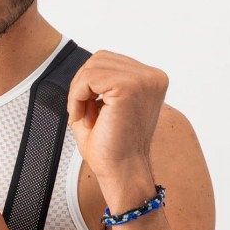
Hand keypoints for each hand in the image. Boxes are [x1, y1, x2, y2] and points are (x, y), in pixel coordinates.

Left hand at [66, 50, 168, 180]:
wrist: (122, 172)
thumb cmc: (112, 148)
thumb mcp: (104, 108)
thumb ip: (97, 85)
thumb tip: (83, 69)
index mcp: (150, 81)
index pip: (109, 62)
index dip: (88, 83)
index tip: (84, 109)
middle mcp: (152, 77)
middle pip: (100, 58)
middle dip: (81, 84)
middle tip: (79, 112)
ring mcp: (143, 80)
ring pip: (93, 65)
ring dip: (78, 91)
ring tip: (81, 115)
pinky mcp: (129, 87)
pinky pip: (89, 77)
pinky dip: (76, 96)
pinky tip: (80, 116)